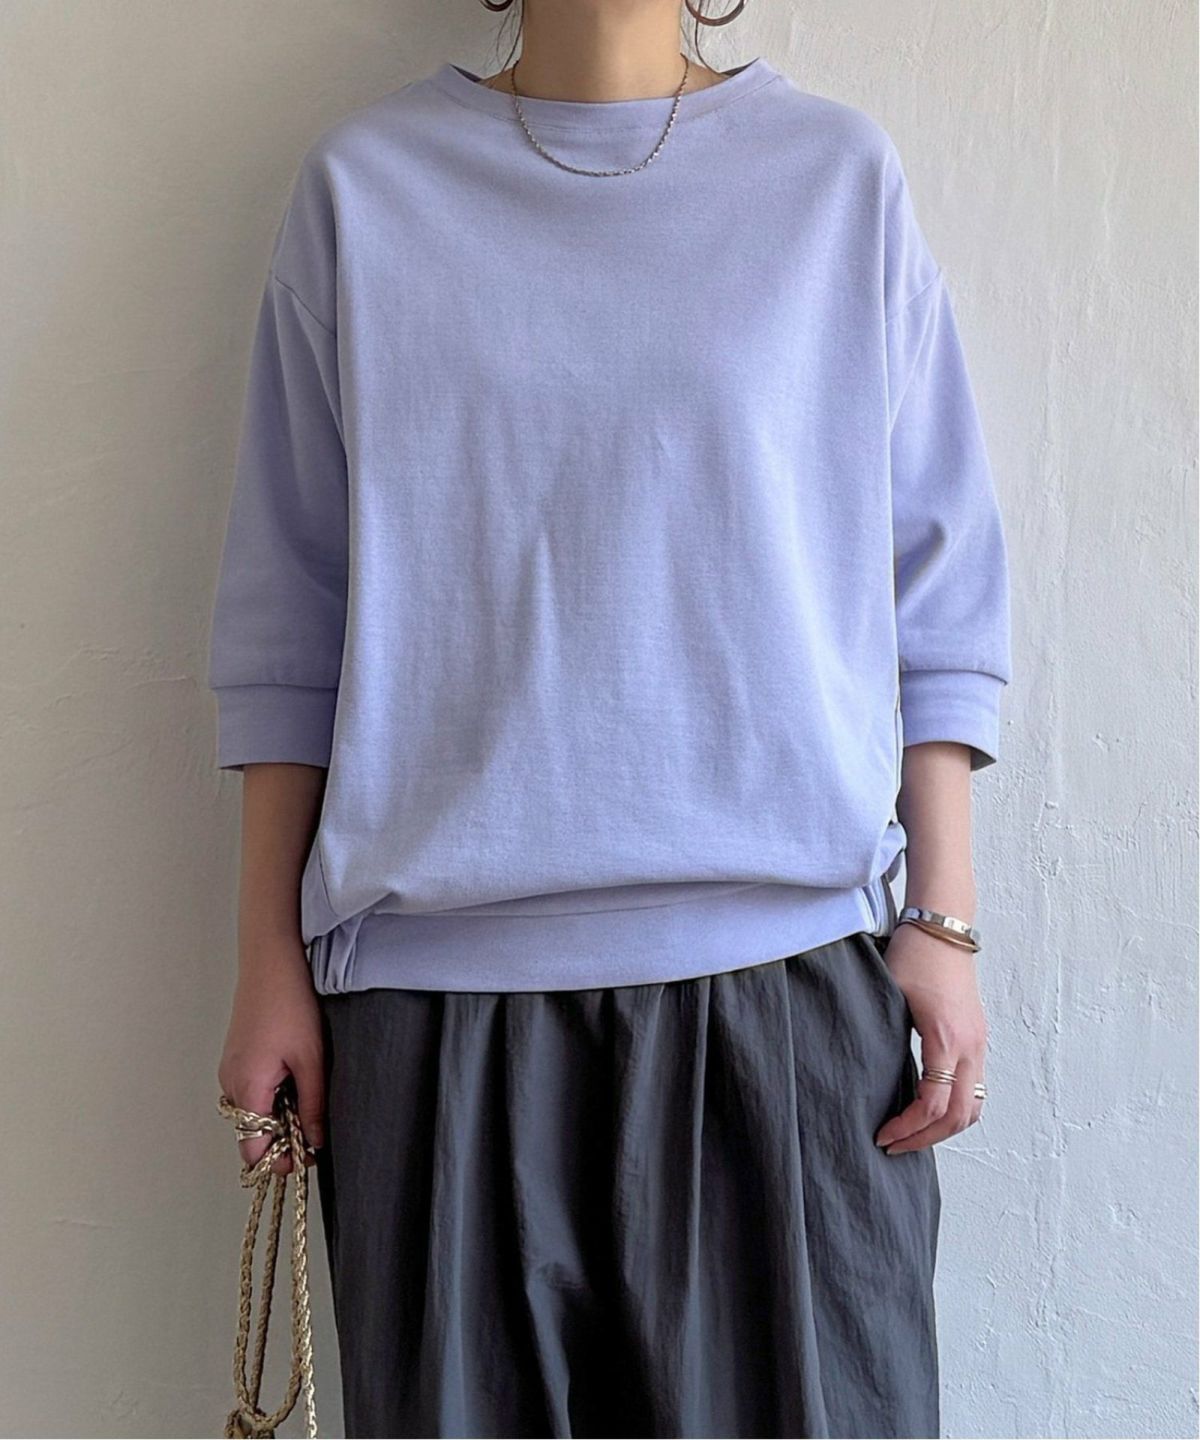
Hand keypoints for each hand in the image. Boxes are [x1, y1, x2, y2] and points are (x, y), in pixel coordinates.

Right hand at [217, 938, 325, 1175]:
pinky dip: (272, 1095)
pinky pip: (251, 1091)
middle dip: (281, 1139)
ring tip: (308, 1095)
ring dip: (278, 1115)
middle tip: (315, 1128)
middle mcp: (230, 1082)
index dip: (280, 1161)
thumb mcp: (312, 1059)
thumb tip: (315, 1141)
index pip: (252, 1149)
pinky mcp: (238, 1057)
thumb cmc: (290, 1002)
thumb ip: (312, 1105)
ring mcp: (231, 1069)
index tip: (308, 1158)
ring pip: (252, 1112)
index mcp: (246, 1088)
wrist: (272, 960)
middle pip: (251, 1133)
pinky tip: (296, 1077)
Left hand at [874, 922, 987, 1154]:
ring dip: (944, 1127)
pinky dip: (955, 1107)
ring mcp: (979, 1043)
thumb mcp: (891, 994)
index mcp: (947, 1038)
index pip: (933, 1104)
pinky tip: (927, 1108)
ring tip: (911, 1134)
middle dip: (926, 1138)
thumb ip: (884, 1036)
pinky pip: (975, 1088)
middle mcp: (971, 1046)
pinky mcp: (977, 1038)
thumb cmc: (914, 955)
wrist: (943, 927)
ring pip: (974, 1106)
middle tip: (893, 1146)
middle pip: (959, 1116)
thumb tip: (865, 1075)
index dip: (908, 1128)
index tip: (883, 1136)